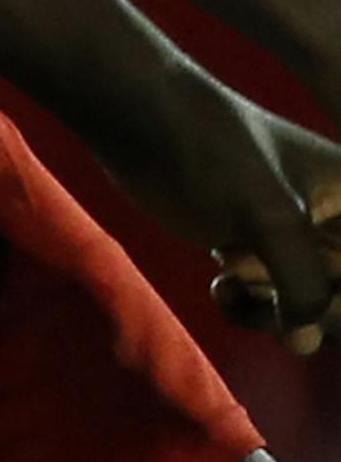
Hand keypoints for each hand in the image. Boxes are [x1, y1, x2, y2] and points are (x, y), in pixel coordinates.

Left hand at [207, 112, 340, 358]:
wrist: (139, 118)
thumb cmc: (210, 150)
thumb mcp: (270, 214)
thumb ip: (303, 281)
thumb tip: (303, 343)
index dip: (338, 299)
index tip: (313, 291)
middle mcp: (337, 222)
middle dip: (313, 309)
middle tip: (265, 286)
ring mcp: (301, 240)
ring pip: (317, 312)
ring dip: (277, 314)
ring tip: (234, 280)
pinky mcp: (262, 252)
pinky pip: (278, 309)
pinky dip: (253, 311)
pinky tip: (220, 288)